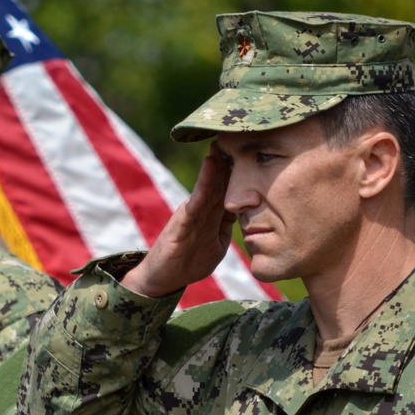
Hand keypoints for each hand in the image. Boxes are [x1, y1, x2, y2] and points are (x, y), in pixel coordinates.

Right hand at [122, 146, 234, 296]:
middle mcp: (199, 209)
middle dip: (227, 161)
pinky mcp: (180, 226)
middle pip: (217, 182)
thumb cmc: (189, 260)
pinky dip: (201, 188)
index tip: (252, 151)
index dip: (239, 171)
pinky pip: (193, 206)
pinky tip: (207, 174)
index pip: (227, 188)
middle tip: (236, 136)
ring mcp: (189, 216)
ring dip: (213, 169)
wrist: (162, 278)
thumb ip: (228, 224)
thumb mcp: (217, 241)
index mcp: (210, 213)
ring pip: (205, 188)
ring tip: (220, 148)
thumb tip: (249, 211)